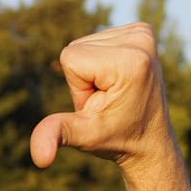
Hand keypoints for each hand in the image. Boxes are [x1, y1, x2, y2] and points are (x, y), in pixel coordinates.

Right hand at [30, 23, 171, 170]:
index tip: (101, 103)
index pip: (70, 58)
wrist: (151, 141)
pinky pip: (99, 40)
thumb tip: (39, 159)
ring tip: (114, 91)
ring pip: (85, 44)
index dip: (77, 87)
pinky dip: (102, 61)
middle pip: (77, 48)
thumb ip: (56, 134)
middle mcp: (141, 40)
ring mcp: (143, 33)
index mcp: (129, 61)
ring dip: (92, 71)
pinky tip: (119, 78)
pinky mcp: (142, 32)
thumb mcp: (85, 136)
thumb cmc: (118, 139)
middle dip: (84, 78)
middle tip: (107, 99)